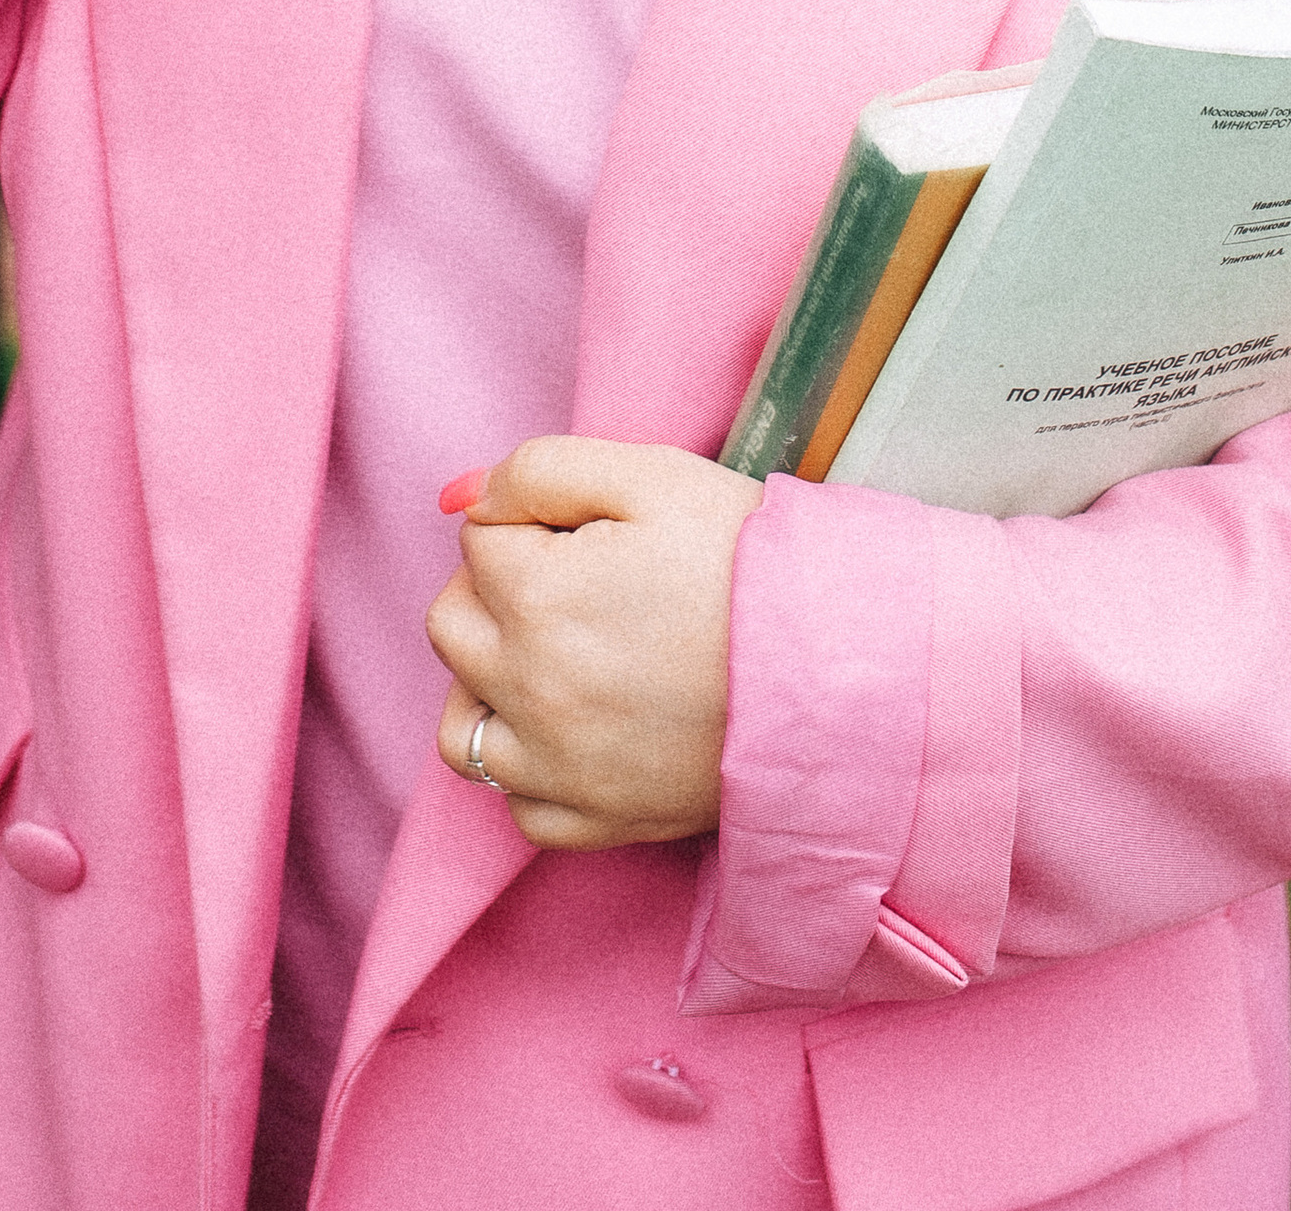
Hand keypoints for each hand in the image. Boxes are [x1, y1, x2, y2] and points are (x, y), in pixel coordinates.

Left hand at [425, 437, 761, 851]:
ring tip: (557, 660)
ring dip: (489, 685)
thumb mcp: (651, 477)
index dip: (534, 524)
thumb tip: (461, 497)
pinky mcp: (596, 822)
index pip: (478, 539)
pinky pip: (518, 804)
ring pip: (460, 726)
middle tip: (575, 583)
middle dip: (496, 591)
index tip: (594, 534)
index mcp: (534, 598)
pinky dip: (533, 768)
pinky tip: (580, 730)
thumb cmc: (747, 565)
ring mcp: (556, 767)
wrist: (839, 673)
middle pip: (451, 623)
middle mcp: (527, 690)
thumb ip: (540, 470)